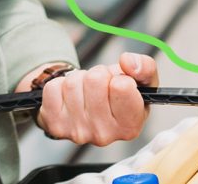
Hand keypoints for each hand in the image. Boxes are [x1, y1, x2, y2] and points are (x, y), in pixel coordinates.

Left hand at [36, 53, 157, 145]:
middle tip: (100, 86)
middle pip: (95, 80)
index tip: (118, 86)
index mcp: (130, 126)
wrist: (87, 107)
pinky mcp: (55, 125)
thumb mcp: (140, 82)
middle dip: (98, 74)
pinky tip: (70, 97)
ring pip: (73, 83)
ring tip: (85, 91)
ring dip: (79, 79)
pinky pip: (52, 88)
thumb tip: (128, 62)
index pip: (122, 86)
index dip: (119, 78)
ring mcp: (78, 132)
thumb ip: (145, 68)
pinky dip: (60, 85)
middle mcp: (105, 135)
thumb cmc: (117, 95)